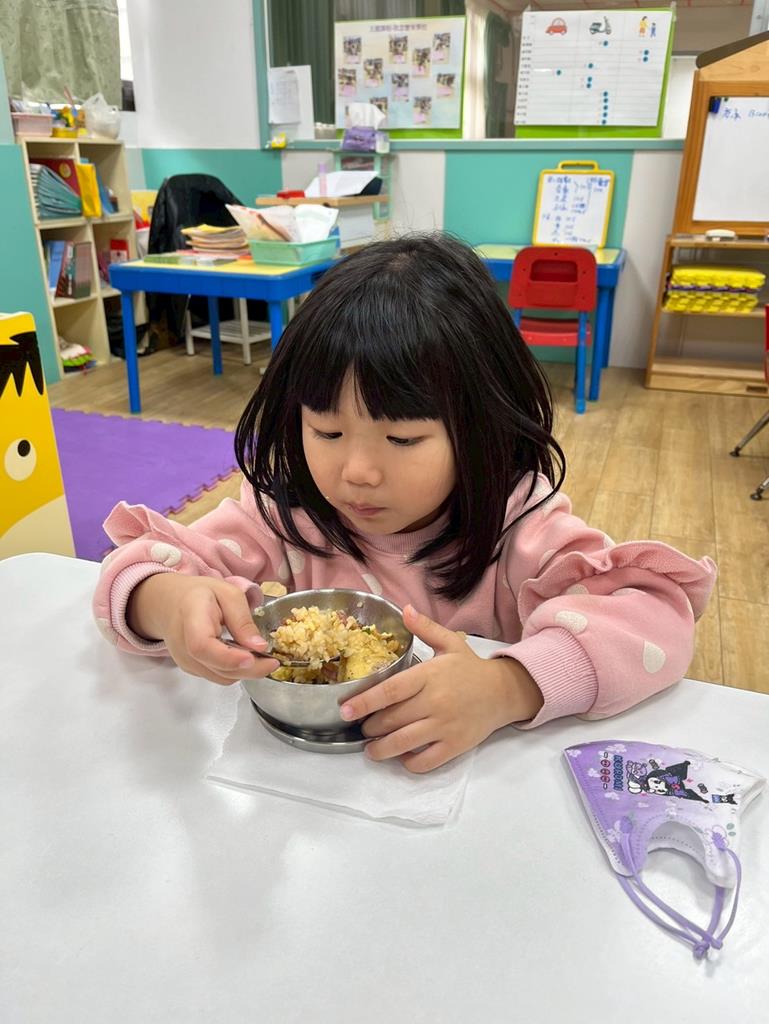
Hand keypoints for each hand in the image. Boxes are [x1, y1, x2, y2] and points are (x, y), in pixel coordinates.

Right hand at [128, 574, 279, 684]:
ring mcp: (185, 661)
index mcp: (191, 617)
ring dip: (245, 671)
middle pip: (216, 667)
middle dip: (250, 669)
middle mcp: (183, 646)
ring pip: (221, 676)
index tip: (253, 658)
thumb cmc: (200, 594)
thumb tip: (260, 647)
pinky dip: (236, 670)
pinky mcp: (192, 669)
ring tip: (261, 656)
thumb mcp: (227, 593)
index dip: (228, 657)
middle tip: (273, 662)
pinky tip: (245, 656)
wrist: (170, 603)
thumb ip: (243, 619)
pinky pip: (218, 676)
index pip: (202, 646)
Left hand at [339, 605, 543, 772]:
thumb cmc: (470, 668)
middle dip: (370, 727)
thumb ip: (424, 627)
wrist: (503, 692)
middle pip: (391, 719)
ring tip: (371, 749)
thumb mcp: (449, 642)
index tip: (345, 710)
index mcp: (429, 676)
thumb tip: (404, 609)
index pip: (390, 691)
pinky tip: (402, 756)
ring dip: (381, 749)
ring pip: (403, 743)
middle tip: (363, 727)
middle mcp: (435, 702)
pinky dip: (408, 763)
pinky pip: (425, 761)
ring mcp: (445, 726)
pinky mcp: (455, 746)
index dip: (364, 702)